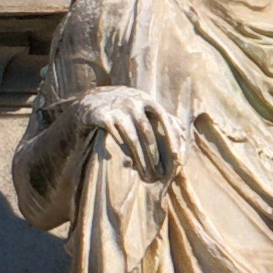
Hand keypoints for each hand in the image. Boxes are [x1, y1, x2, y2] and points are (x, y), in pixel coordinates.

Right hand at [53, 85, 172, 179]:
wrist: (88, 103)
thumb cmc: (121, 108)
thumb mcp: (140, 106)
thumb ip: (161, 117)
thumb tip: (184, 130)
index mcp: (145, 99)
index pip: (164, 118)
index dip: (172, 138)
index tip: (177, 156)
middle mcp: (132, 101)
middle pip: (148, 132)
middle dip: (154, 155)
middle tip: (158, 173)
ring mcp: (116, 108)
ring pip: (132, 138)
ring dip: (140, 159)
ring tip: (145, 174)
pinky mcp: (102, 116)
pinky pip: (115, 137)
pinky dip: (122, 151)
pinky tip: (125, 163)